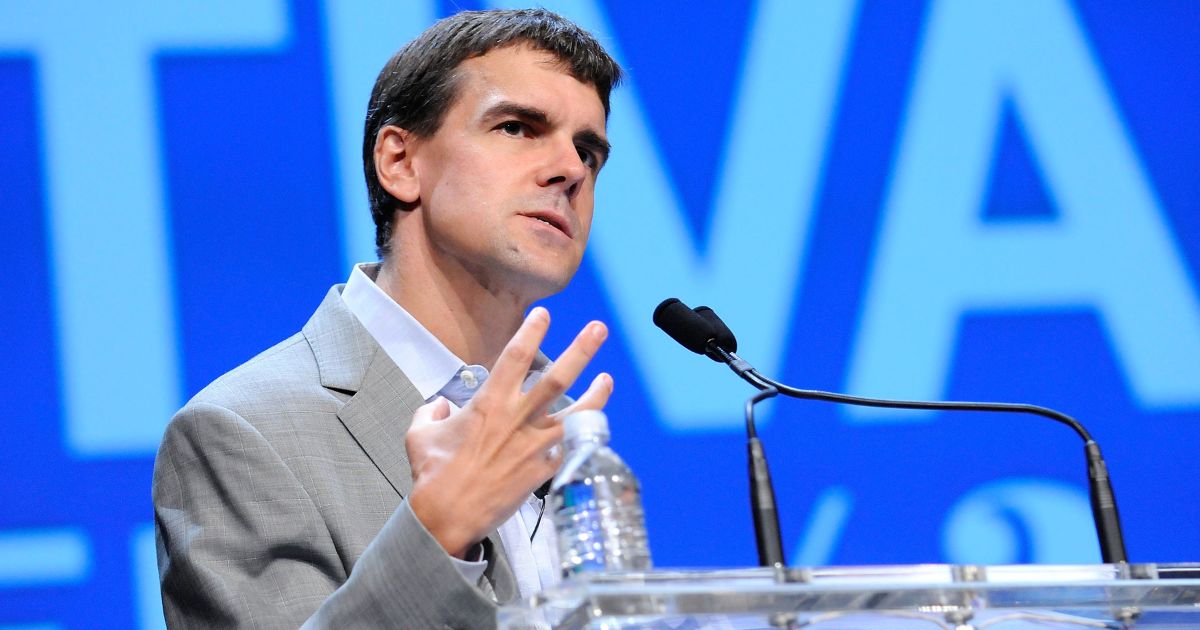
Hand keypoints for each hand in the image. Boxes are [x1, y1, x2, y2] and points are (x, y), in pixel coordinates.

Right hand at [404, 307, 612, 557]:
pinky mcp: (544, 470)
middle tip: (599, 329)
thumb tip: (439, 406)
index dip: (532, 331)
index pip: (516, 355)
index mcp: (490, 403)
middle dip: (582, 350)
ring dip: (596, 395)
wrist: (449, 517)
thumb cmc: (434, 475)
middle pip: (558, 377)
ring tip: (608, 379)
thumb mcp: (420, 435)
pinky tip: (585, 431)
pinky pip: (567, 449)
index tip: (544, 314)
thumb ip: (430, 413)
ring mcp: (536, 445)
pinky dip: (576, 439)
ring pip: (576, 414)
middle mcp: (518, 418)